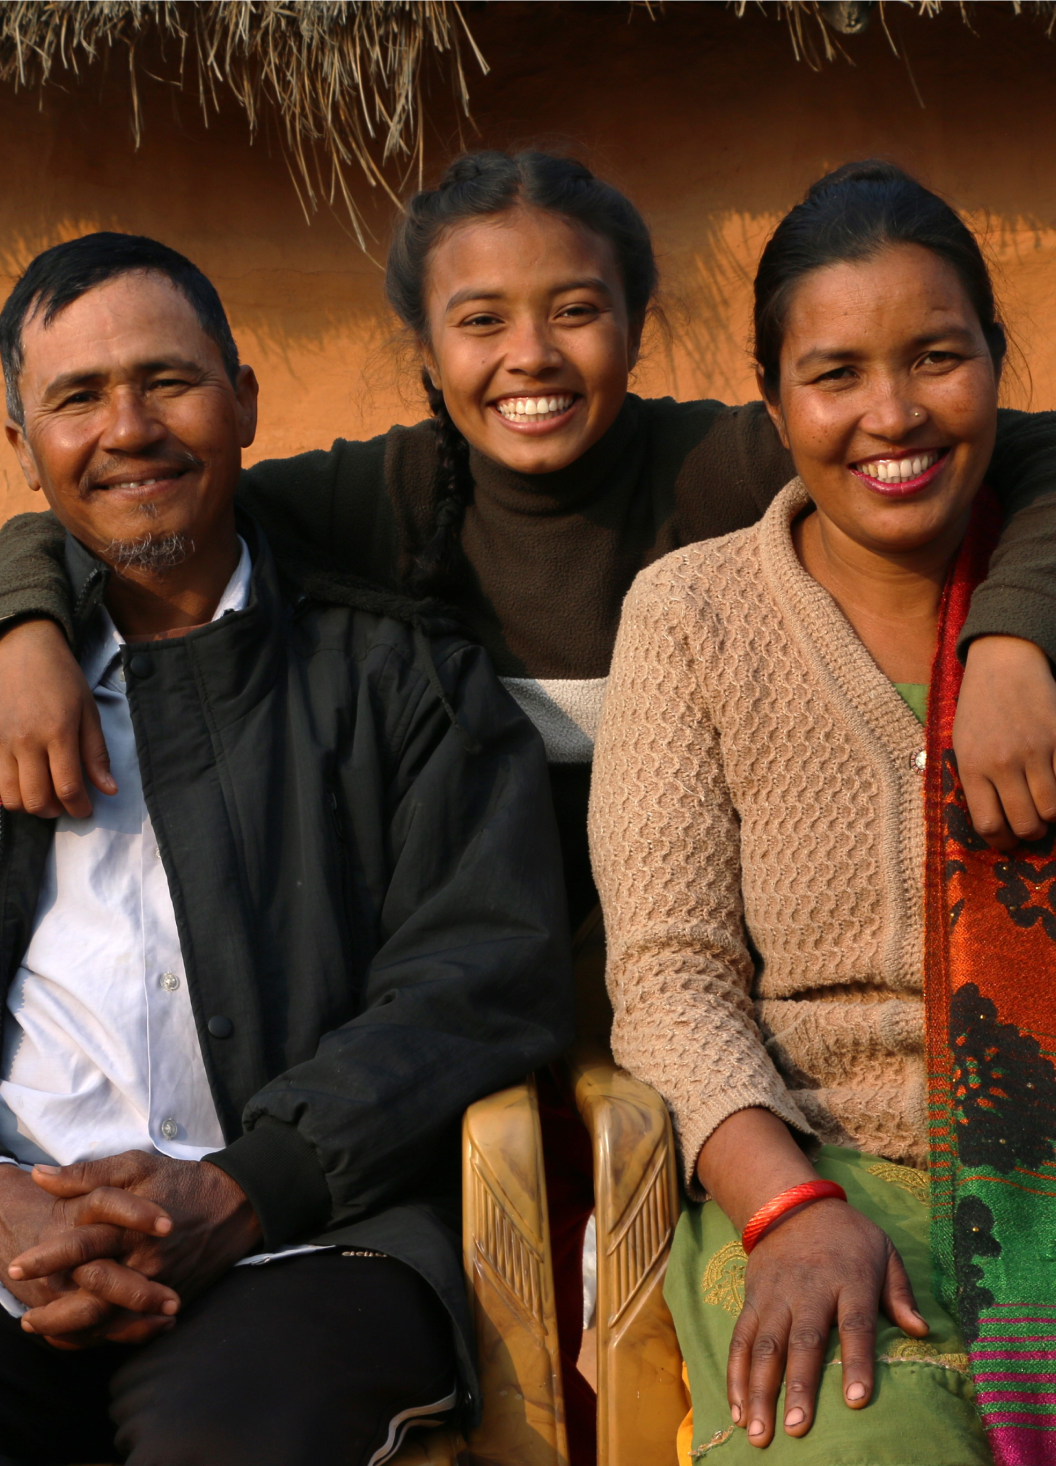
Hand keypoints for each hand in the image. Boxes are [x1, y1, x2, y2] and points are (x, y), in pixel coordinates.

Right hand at [0, 618, 114, 817]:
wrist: (22, 649)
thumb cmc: (61, 678)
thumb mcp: (88, 711)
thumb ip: (96, 754)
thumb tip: (108, 790)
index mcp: (58, 733)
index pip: (67, 787)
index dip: (79, 807)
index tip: (85, 810)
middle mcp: (26, 742)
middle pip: (36, 799)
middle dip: (55, 811)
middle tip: (65, 804)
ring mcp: (1, 742)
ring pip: (9, 797)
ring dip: (29, 805)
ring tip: (44, 795)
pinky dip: (7, 792)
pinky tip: (22, 783)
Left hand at [11, 1152, 260, 1338]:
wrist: (236, 1203)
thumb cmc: (181, 1181)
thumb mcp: (136, 1165)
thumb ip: (87, 1174)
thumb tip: (41, 1175)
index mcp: (129, 1225)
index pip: (81, 1245)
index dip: (46, 1258)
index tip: (16, 1266)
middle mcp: (144, 1259)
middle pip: (93, 1294)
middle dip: (55, 1311)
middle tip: (25, 1319)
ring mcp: (160, 1282)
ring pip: (113, 1318)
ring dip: (76, 1330)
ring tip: (47, 1333)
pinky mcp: (173, 1296)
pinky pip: (137, 1327)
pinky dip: (108, 1337)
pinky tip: (84, 1338)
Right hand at [728, 1198, 926, 1446]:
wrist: (792, 1205)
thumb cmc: (848, 1237)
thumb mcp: (883, 1251)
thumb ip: (900, 1293)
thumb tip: (922, 1332)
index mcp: (848, 1279)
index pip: (854, 1324)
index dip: (857, 1361)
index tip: (857, 1400)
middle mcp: (808, 1289)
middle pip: (803, 1341)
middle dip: (798, 1386)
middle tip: (797, 1427)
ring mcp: (776, 1296)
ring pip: (764, 1346)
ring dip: (759, 1390)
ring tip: (759, 1433)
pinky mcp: (753, 1300)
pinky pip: (740, 1339)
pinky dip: (735, 1375)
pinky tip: (738, 1409)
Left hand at [955, 634, 1055, 849]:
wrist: (1004, 665)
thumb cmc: (979, 708)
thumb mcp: (963, 744)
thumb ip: (975, 781)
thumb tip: (993, 824)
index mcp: (973, 766)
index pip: (989, 825)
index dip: (1002, 842)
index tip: (1008, 841)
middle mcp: (1003, 762)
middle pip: (1025, 824)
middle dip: (1031, 833)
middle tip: (1032, 825)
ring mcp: (1035, 751)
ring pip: (1053, 810)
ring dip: (1052, 815)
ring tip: (1046, 805)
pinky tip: (1055, 782)